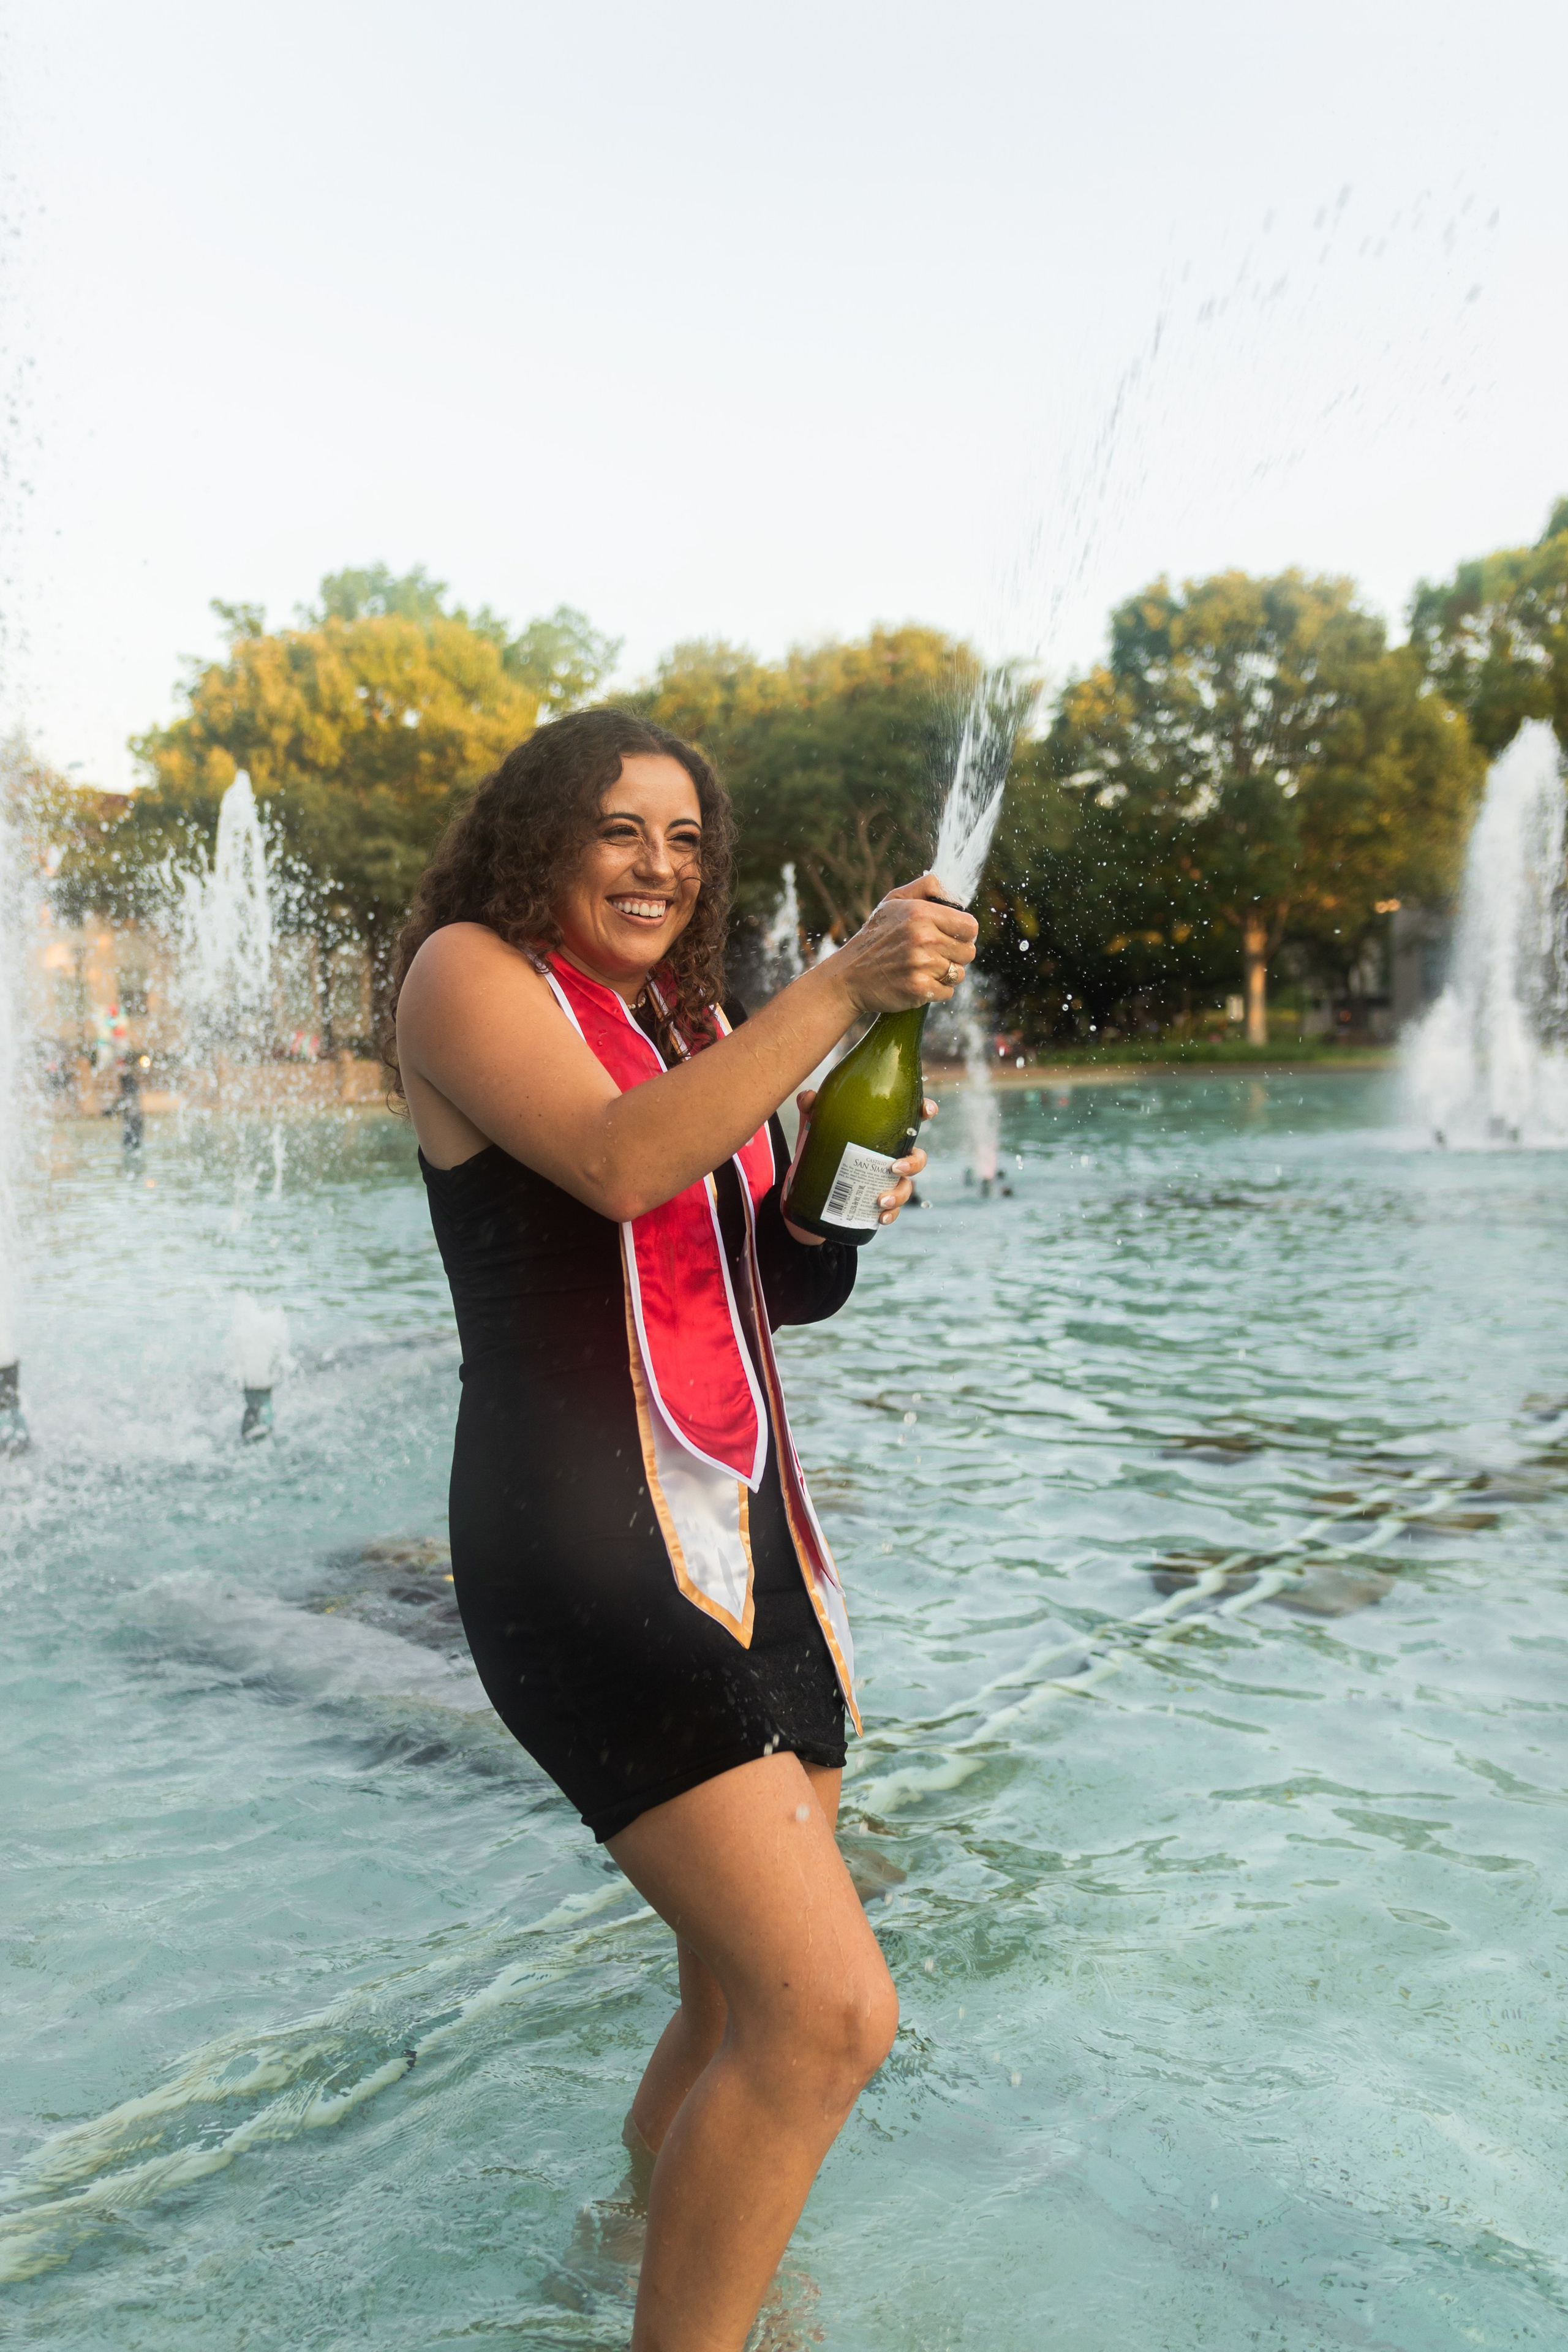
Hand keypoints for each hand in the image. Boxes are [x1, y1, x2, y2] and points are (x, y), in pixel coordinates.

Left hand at [782, 1092, 936, 1242]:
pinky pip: (892, 1211)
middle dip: (913, 1163)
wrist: (806, 1188)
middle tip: (895, 1168)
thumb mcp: (813, 1127)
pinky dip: (890, 1214)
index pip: (912, 1118)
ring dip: (898, 1195)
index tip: (927, 1111)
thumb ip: (811, 1108)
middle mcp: (891, 1156)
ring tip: (880, 1200)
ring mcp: (886, 1181)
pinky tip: (880, 1217)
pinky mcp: (876, 1202)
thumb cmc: (819, 1148)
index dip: (925, 1111)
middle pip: (918, 1158)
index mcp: (883, 1133)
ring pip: (906, 1187)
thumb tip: (808, 1097)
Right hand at [834, 875, 977, 1017]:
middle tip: (932, 954)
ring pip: (958, 974)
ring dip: (945, 974)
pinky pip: (947, 992)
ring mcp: (921, 965)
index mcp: (921, 913)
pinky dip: (935, 991)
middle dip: (955, 955)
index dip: (963, 933)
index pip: (970, 926)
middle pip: (968, 952)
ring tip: (922, 968)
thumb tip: (955, 890)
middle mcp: (923, 937)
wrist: (849, 976)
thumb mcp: (894, 901)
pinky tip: (917, 982)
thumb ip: (926, 886)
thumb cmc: (875, 937)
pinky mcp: (918, 989)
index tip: (950, 937)